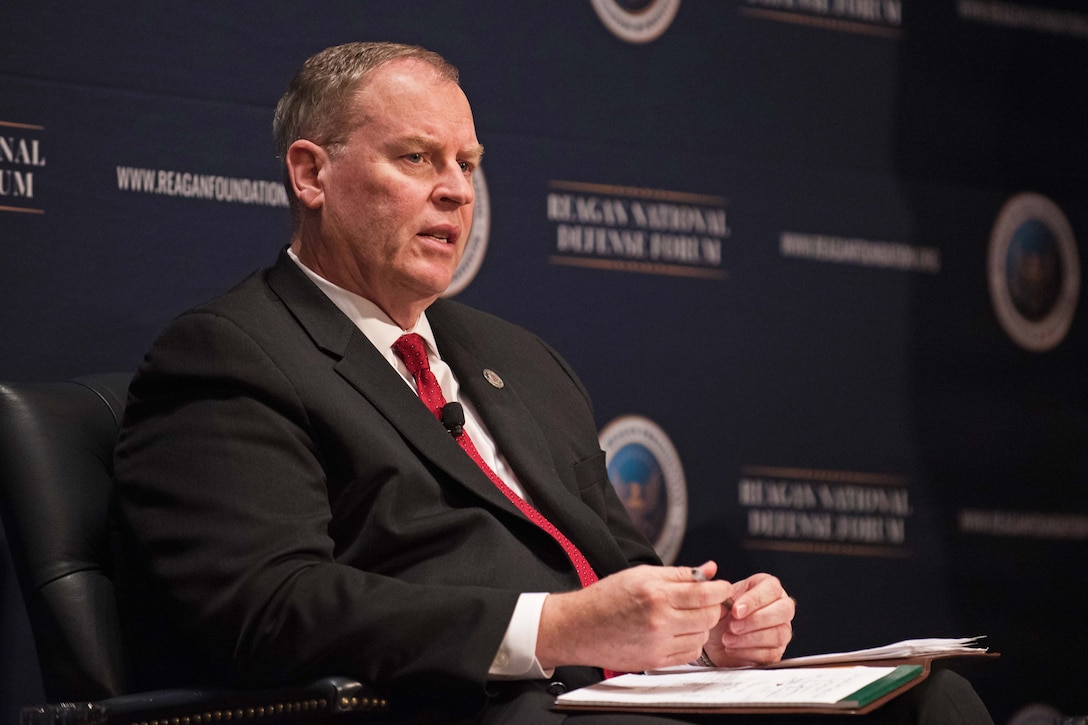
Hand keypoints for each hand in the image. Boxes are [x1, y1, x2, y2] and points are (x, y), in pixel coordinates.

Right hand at [536, 562, 733, 672]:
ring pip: (702, 636)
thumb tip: (709, 570)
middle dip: (713, 606)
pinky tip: (678, 631)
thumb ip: (679, 574)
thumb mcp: (641, 575)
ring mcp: (658, 644)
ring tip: (687, 616)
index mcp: (656, 594)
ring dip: (701, 625)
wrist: (579, 627)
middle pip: (709, 616)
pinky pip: (690, 653)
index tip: (721, 587)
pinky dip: (690, 642)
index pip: (705, 593)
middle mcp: (659, 620)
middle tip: (705, 600)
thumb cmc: (607, 597)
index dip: (720, 589)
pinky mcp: (655, 661)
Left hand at [703, 572, 794, 666]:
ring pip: (778, 634)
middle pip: (783, 611)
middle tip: (732, 626)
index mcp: (768, 587)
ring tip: (727, 639)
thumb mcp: (720, 598)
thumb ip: (721, 592)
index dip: (754, 600)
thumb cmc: (723, 613)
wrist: (717, 638)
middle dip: (755, 620)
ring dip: (749, 639)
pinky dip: (748, 653)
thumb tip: (719, 591)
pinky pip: (771, 653)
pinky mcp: (778, 651)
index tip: (735, 610)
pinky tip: (732, 649)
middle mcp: (781, 606)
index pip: (771, 589)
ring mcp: (783, 630)